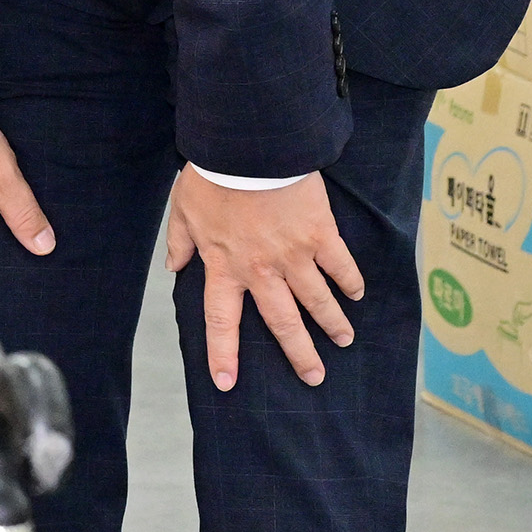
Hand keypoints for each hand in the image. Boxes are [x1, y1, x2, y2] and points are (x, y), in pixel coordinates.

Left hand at [165, 169, 362, 390]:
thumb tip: (174, 265)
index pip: (221, 321)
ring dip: (332, 324)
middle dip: (299, 354)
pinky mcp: (320, 235)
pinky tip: (357, 294)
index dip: (223, 354)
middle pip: (282, 322)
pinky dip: (351, 282)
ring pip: (317, 300)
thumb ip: (180, 241)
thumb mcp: (183, 209)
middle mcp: (261, 269)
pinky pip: (340, 265)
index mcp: (224, 266)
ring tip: (343, 340)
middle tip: (315, 377)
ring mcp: (294, 255)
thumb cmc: (212, 175)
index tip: (226, 383)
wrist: (248, 148)